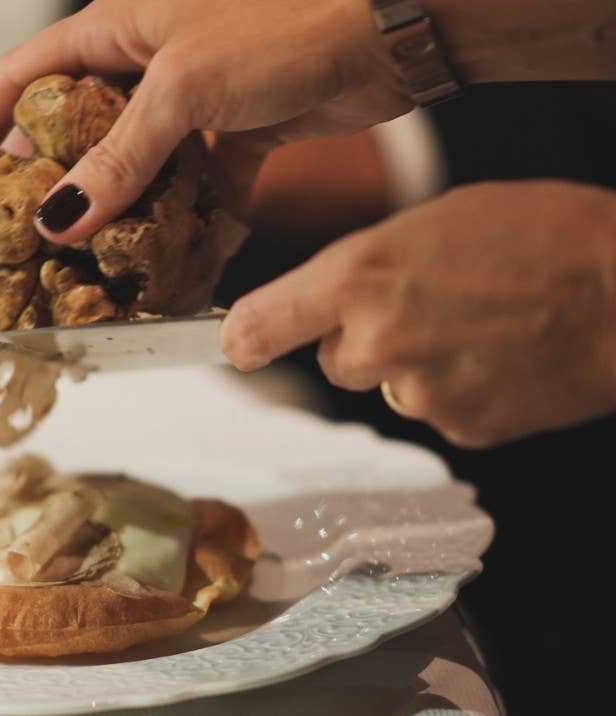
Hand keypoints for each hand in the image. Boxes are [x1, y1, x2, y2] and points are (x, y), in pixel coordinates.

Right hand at [0, 0, 410, 243]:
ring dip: (120, 217)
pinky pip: (192, 185)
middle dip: (50, 190)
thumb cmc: (286, 23)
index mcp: (113, 26)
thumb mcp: (183, 90)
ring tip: (98, 268)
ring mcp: (191, 99)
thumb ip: (118, 159)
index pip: (17, 80)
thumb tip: (59, 219)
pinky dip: (186, 221)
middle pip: (71, 132)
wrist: (394, 24)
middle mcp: (145, 61)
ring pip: (134, 167)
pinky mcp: (236, 131)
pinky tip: (180, 260)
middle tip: (27, 248)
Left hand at [221, 180, 615, 447]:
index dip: (245, 338)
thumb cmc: (542, 236)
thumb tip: (327, 300)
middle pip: (335, 359)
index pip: (259, 327)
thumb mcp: (432, 220)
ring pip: (387, 385)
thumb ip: (365, 266)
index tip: (239, 345)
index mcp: (358, 278)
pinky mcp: (460, 428)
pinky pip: (435, 409)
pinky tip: (497, 357)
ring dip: (415, 364)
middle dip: (364, 339)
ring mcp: (418, 392)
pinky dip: (458, 389)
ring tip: (477, 325)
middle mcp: (375, 342)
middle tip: (427, 305)